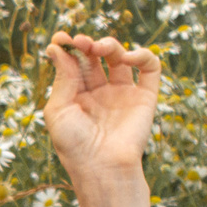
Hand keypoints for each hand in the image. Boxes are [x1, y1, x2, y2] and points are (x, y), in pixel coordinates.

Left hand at [42, 32, 161, 181]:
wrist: (103, 168)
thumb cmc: (74, 145)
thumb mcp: (58, 110)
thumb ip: (62, 76)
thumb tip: (56, 45)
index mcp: (76, 95)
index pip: (74, 63)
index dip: (69, 47)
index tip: (61, 37)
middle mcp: (100, 92)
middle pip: (95, 56)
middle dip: (87, 44)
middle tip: (80, 41)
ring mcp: (123, 93)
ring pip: (120, 57)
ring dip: (110, 44)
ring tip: (99, 47)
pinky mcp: (145, 97)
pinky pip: (150, 69)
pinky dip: (142, 55)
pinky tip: (126, 57)